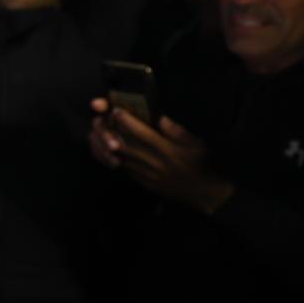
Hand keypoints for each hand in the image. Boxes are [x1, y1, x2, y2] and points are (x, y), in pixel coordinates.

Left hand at [90, 99, 233, 213]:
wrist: (202, 192)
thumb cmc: (201, 163)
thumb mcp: (196, 144)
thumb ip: (178, 132)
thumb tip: (161, 118)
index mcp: (168, 151)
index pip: (142, 134)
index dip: (127, 122)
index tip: (116, 110)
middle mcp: (154, 163)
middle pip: (126, 146)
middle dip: (111, 132)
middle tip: (103, 119)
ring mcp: (147, 175)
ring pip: (122, 159)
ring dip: (109, 145)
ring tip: (101, 132)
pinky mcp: (144, 182)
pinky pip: (124, 169)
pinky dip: (115, 159)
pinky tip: (109, 149)